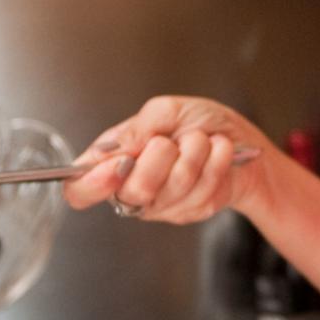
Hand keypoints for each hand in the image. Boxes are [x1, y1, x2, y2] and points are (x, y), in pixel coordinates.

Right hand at [63, 96, 268, 224]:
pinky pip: (203, 189)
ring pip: (175, 186)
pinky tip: (217, 153)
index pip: (80, 190)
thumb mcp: (165, 109)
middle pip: (134, 190)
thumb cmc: (198, 122)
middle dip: (161, 155)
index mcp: (113, 161)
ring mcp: (163, 205)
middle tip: (172, 140)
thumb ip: (138, 127)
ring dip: (195, 151)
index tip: (118, 165)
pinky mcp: (192, 210)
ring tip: (200, 140)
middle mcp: (132, 188)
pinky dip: (216, 160)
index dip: (91, 184)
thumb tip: (111, 150)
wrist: (240, 140)